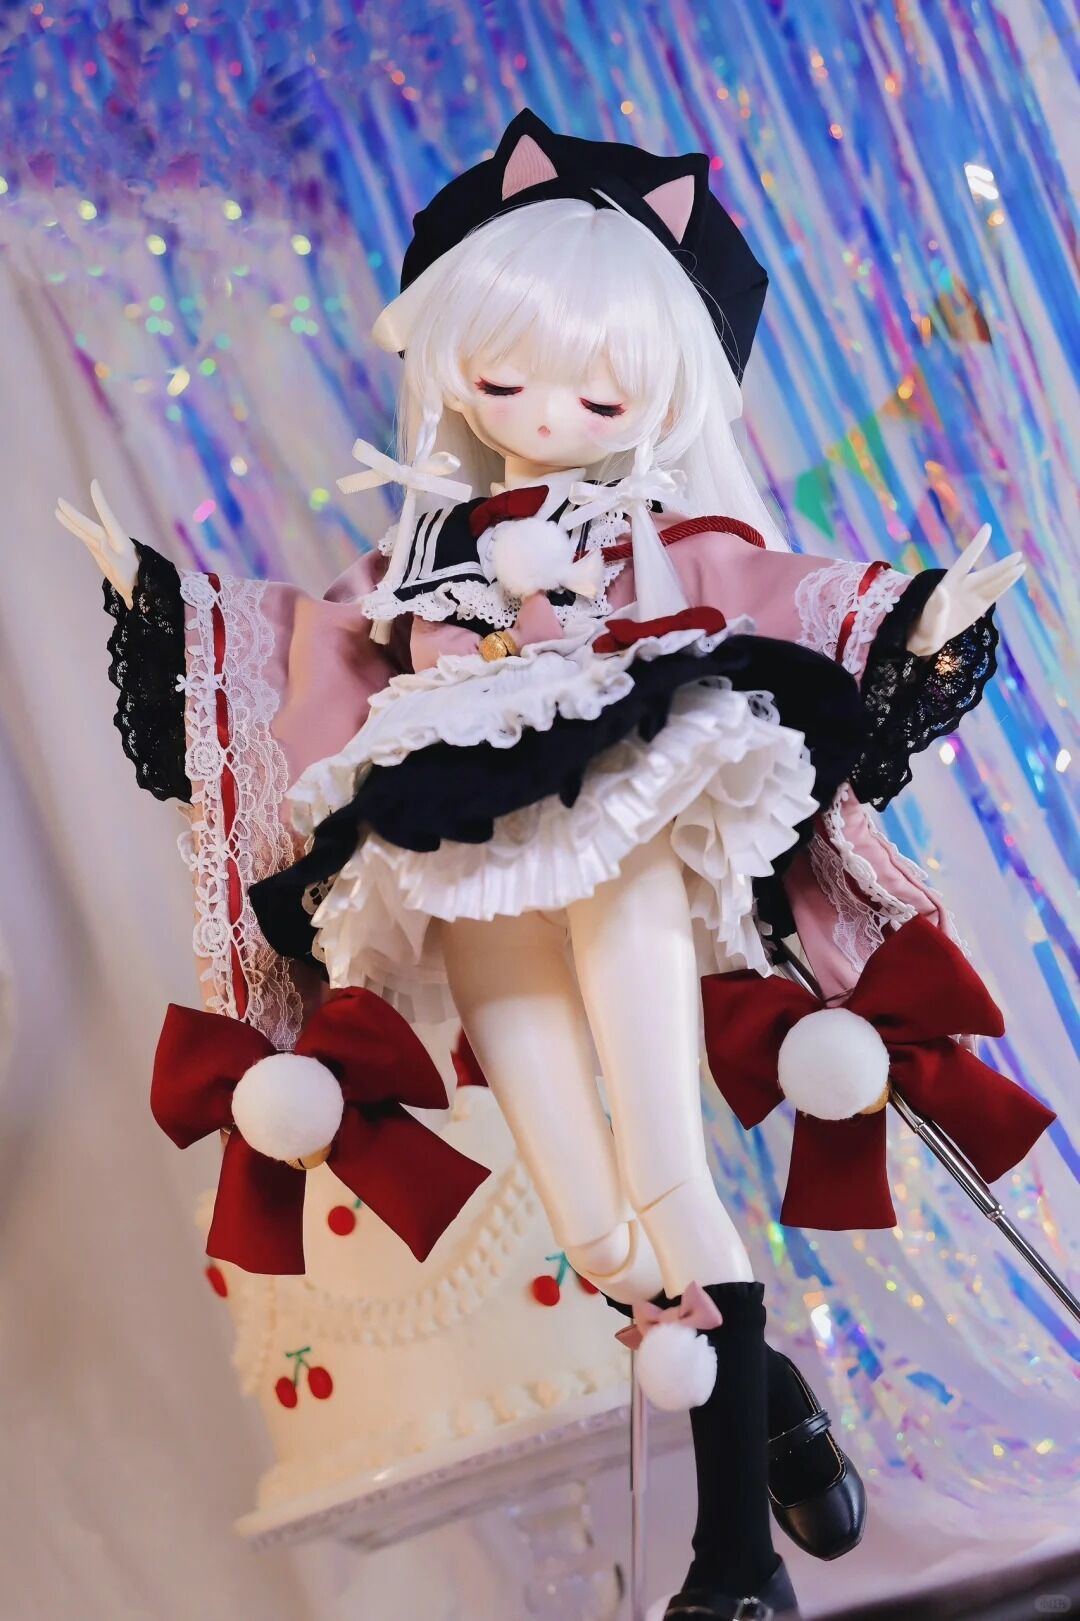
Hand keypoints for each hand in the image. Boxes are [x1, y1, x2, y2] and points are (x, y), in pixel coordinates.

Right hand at [55, 479, 138, 608]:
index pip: (106, 515)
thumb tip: (100, 539)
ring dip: (71, 521)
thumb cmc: (133, 579)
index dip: (99, 500)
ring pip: (84, 531)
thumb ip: (110, 553)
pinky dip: (77, 531)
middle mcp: (110, 539)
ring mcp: (104, 546)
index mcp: (119, 539)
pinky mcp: (101, 554)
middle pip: (88, 524)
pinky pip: (86, 539)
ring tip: (57, 511)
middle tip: (59, 500)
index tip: (94, 483)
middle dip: (73, 513)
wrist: (137, 591)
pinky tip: (70, 524)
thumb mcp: (122, 568)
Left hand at [906, 524, 1024, 657]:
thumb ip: (936, 604)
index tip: (987, 528)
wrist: (929, 637)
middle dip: (1002, 565)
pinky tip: (1015, 576)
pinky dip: (1005, 585)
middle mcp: (964, 585)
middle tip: (1018, 555)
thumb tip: (941, 591)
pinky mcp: (979, 606)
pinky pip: (995, 593)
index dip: (977, 545)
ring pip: (994, 582)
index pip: (967, 559)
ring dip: (1007, 574)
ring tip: (1021, 564)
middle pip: (987, 574)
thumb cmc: (926, 624)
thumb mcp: (929, 615)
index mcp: (950, 581)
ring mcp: (972, 595)